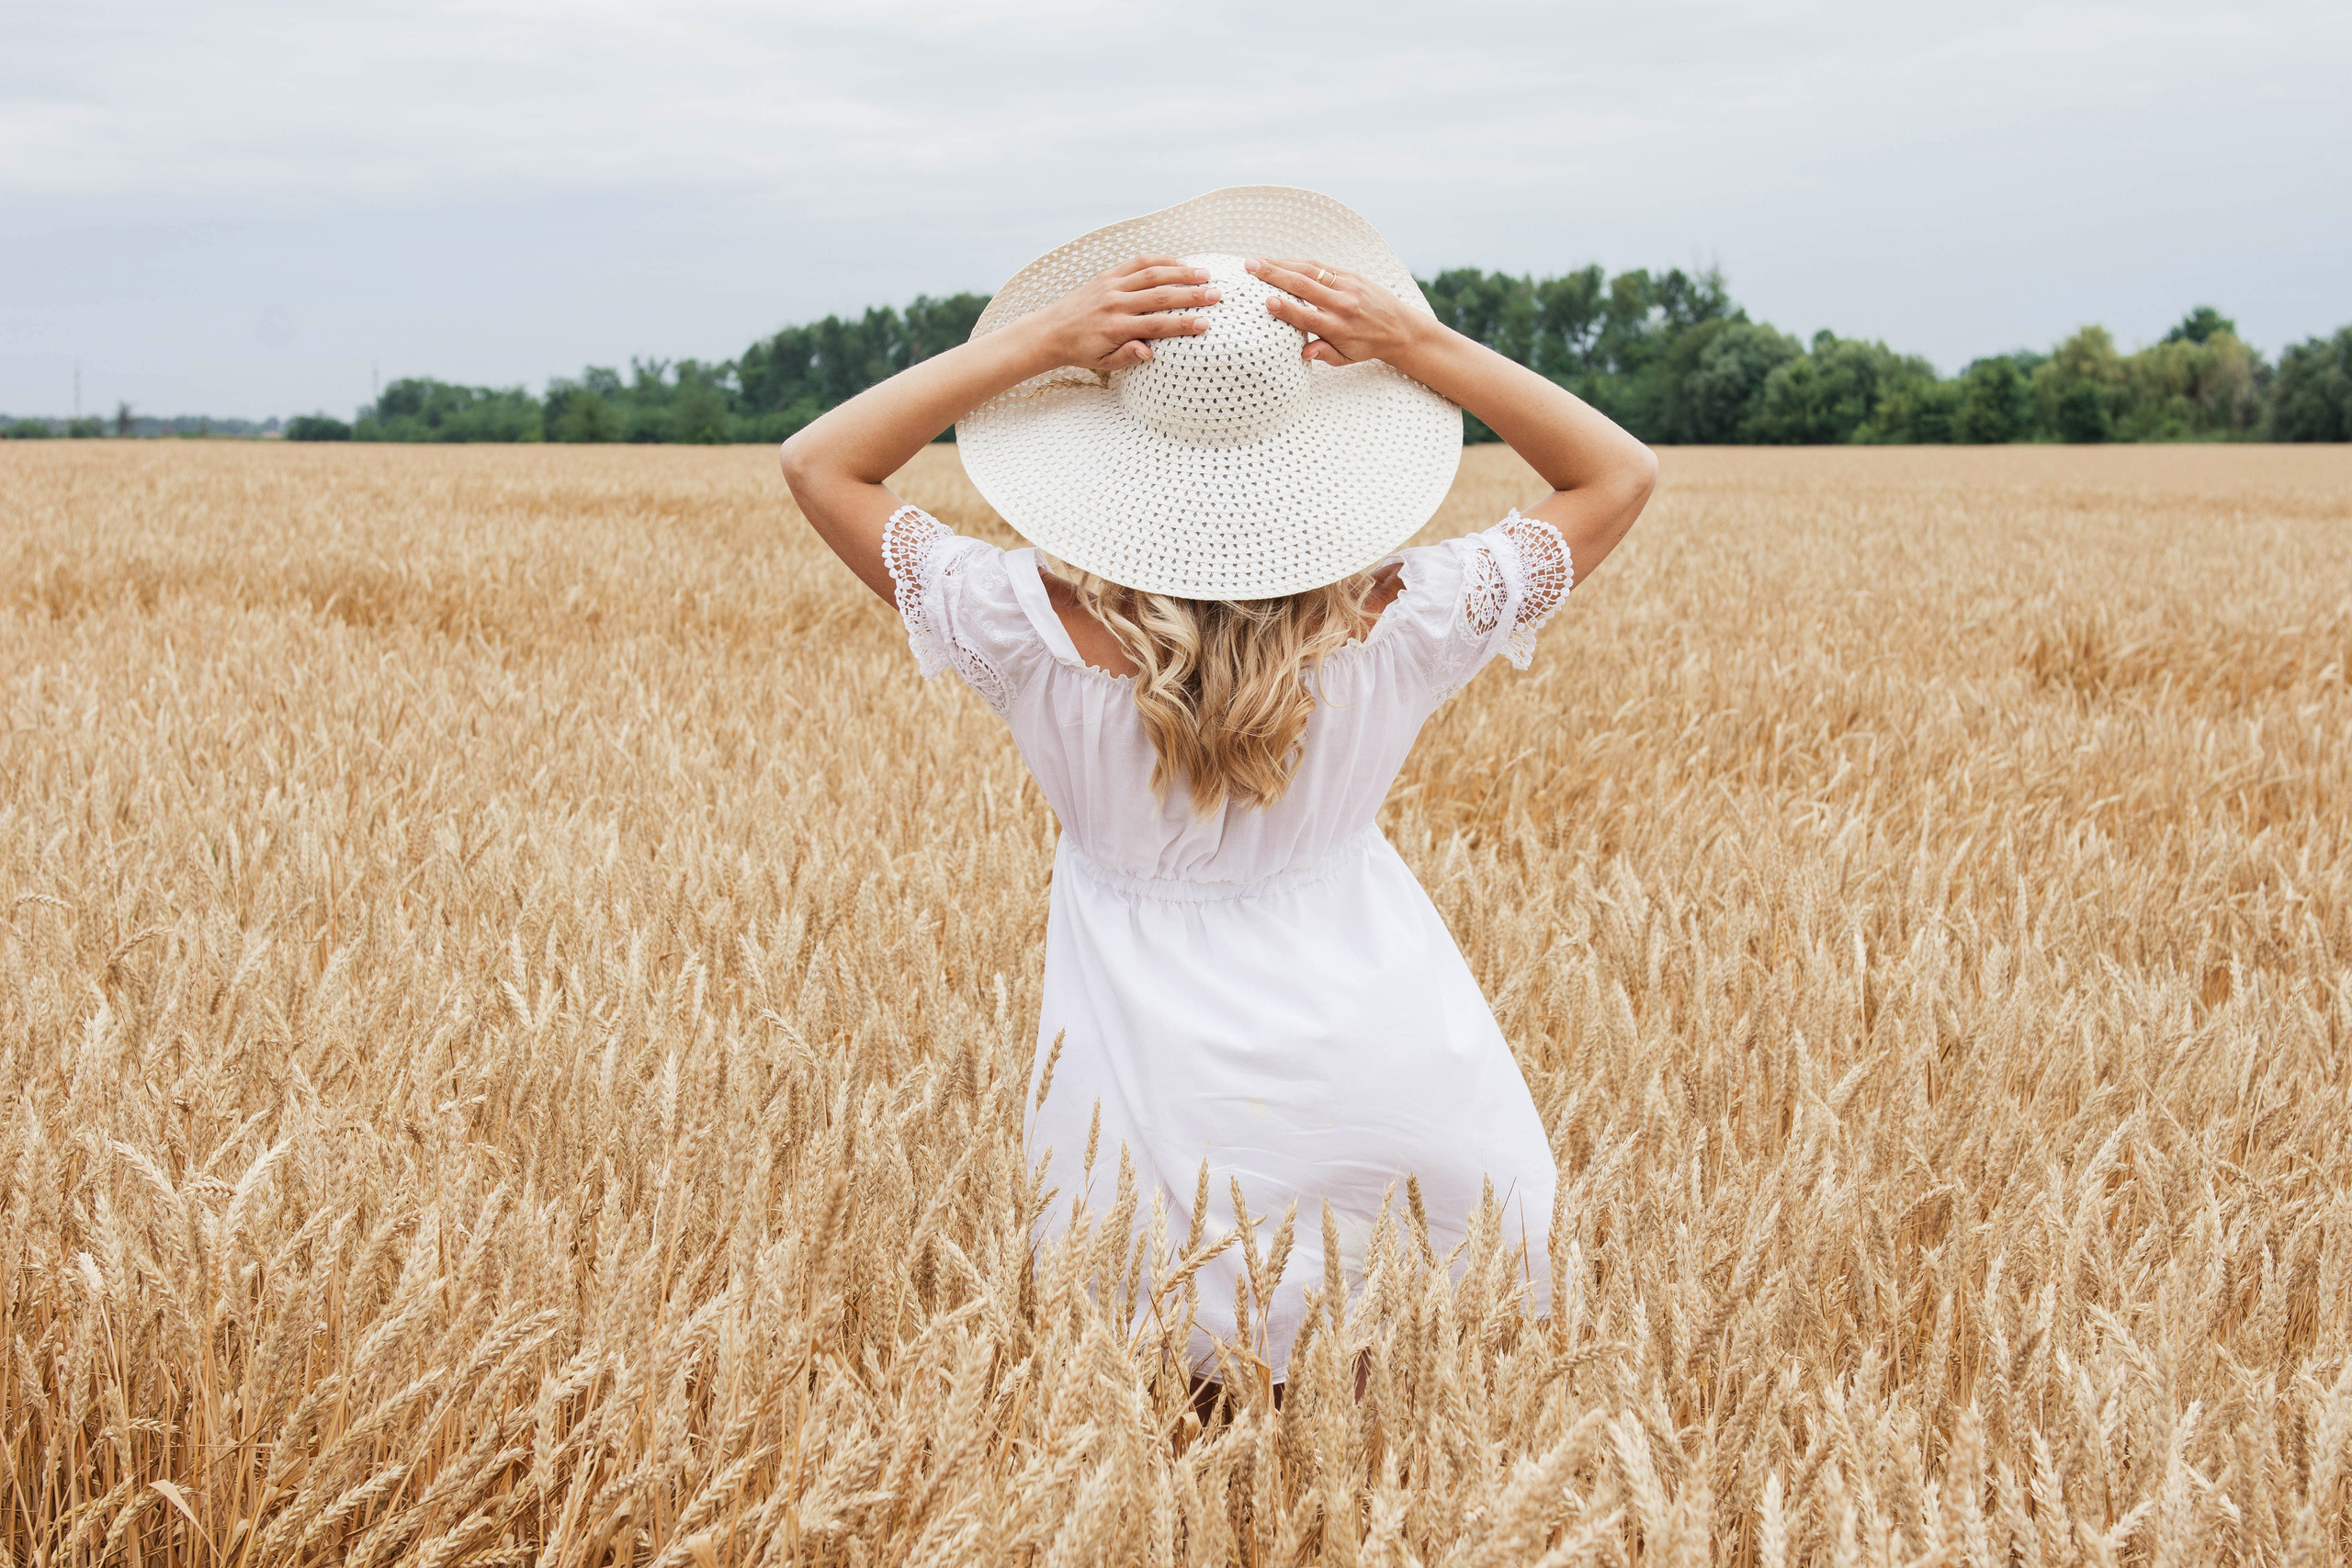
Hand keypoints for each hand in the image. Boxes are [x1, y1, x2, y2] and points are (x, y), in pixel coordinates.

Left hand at [1026, 256, 1221, 374]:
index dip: (1182, 324)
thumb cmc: (1082, 350)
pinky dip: (1160, 260)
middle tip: (1216, 295)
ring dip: (1180, 272)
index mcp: (1116, 328)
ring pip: (1151, 274)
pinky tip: (1180, 262)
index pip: (1156, 325)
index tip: (1205, 324)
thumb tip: (1149, 352)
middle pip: (1159, 296)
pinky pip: (1137, 263)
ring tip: (1205, 274)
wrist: (1052, 330)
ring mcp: (1112, 286)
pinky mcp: (1108, 275)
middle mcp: (1115, 303)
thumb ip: (1127, 356)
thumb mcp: (1103, 362)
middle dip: (1190, 295)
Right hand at [1247, 258, 1431, 368]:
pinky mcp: (1350, 275)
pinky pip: (1320, 266)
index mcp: (1339, 328)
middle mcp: (1343, 305)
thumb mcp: (1347, 358)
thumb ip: (1325, 354)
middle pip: (1304, 287)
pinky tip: (1279, 261)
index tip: (1267, 301)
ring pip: (1309, 271)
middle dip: (1275, 275)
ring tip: (1257, 261)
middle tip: (1250, 267)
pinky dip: (1297, 262)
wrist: (1400, 327)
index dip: (1287, 310)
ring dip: (1281, 264)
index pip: (1309, 318)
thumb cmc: (1366, 345)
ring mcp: (1347, 286)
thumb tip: (1304, 353)